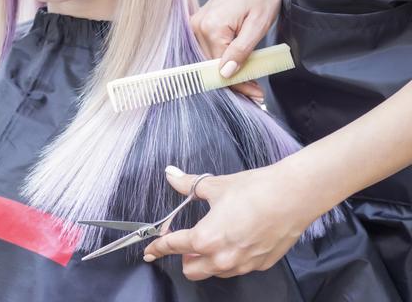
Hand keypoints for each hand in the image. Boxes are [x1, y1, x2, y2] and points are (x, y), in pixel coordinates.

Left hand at [144, 164, 322, 280]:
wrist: (293, 195)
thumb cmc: (255, 189)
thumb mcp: (215, 185)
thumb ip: (188, 184)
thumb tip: (171, 174)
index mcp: (205, 238)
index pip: (173, 246)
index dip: (158, 247)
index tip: (151, 250)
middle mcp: (221, 258)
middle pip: (191, 271)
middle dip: (185, 257)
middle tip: (190, 239)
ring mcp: (242, 265)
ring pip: (214, 272)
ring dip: (208, 260)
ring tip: (217, 237)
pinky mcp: (260, 265)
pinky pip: (237, 268)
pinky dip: (231, 258)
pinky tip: (239, 239)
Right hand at [191, 0, 280, 101]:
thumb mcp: (257, 25)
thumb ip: (241, 51)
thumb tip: (226, 74)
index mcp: (212, 28)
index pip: (222, 69)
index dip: (239, 85)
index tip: (255, 95)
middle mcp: (198, 28)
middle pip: (213, 68)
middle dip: (234, 82)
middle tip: (254, 92)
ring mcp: (196, 27)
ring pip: (210, 63)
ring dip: (228, 74)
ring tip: (248, 81)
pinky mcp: (199, 27)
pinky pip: (208, 52)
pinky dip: (222, 62)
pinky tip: (235, 68)